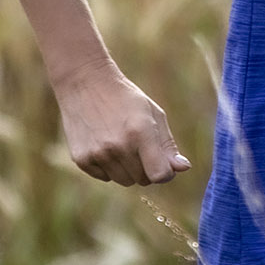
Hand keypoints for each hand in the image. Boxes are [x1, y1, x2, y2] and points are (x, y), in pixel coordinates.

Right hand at [55, 67, 190, 185]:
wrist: (84, 83)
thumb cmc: (125, 99)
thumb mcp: (153, 114)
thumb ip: (168, 145)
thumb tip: (184, 169)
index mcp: (140, 133)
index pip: (160, 175)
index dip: (166, 173)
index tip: (163, 163)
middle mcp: (118, 146)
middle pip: (143, 180)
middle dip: (146, 167)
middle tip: (138, 144)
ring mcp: (97, 154)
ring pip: (125, 181)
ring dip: (128, 169)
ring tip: (121, 143)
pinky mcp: (81, 159)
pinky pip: (105, 177)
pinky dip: (108, 167)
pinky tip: (104, 144)